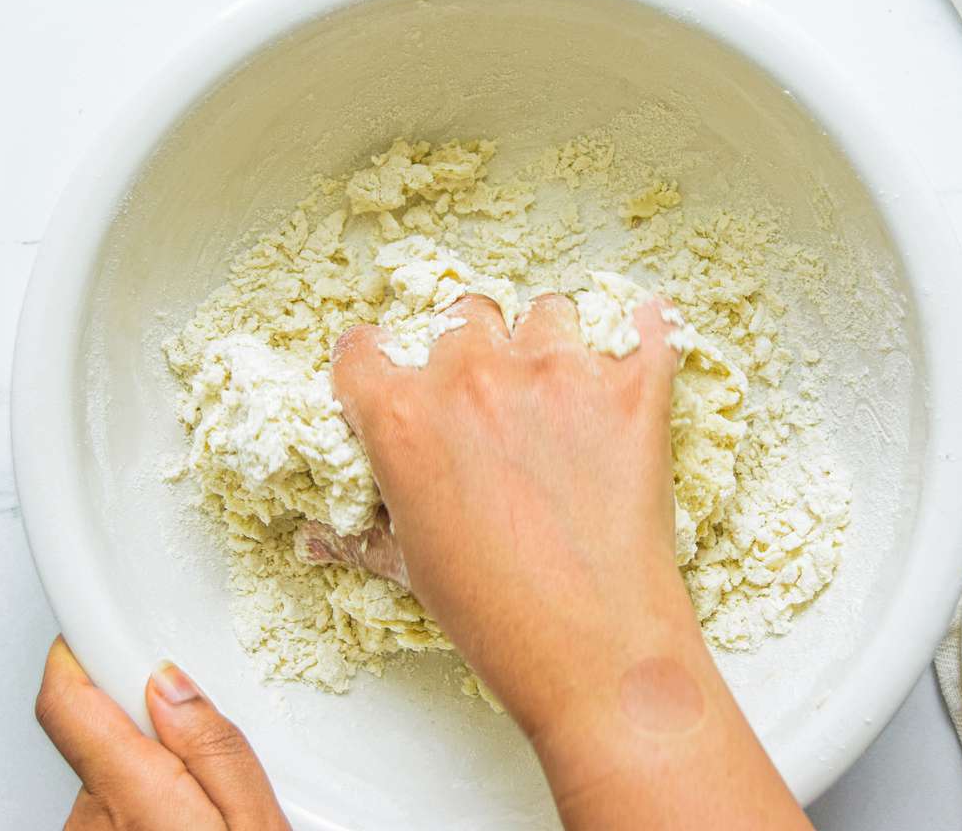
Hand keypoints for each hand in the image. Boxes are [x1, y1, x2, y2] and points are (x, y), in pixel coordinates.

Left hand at [35, 636, 289, 830]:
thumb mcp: (258, 825)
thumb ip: (217, 750)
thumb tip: (172, 682)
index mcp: (131, 800)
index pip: (66, 700)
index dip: (82, 651)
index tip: (108, 626)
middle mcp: (92, 821)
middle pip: (102, 731)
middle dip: (152, 723)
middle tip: (206, 750)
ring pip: (110, 771)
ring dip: (152, 768)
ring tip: (207, 803)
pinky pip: (111, 805)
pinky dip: (145, 800)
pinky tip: (185, 821)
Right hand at [331, 294, 812, 829]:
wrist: (595, 651)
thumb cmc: (495, 618)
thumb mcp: (410, 570)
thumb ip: (361, 533)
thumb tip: (317, 538)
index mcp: (402, 416)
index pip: (365, 350)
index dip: (377, 362)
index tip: (395, 372)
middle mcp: (472, 377)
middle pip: (462, 314)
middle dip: (472, 346)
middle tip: (491, 394)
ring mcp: (557, 372)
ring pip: (547, 310)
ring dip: (551, 341)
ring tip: (566, 389)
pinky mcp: (631, 385)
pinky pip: (645, 321)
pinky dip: (644, 329)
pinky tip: (642, 342)